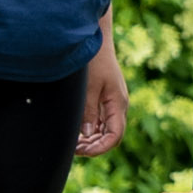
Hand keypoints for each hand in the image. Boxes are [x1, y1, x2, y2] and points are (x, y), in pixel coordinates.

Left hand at [74, 40, 128, 157]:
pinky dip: (92, 129)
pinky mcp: (106, 97)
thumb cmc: (94, 61)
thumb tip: (87, 135)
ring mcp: (113, 101)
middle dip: (94, 146)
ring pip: (106, 129)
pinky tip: (78, 131)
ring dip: (92, 139)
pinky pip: (102, 120)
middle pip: (111, 136)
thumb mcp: (89, 87)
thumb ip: (88, 112)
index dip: (100, 148)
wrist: (97, 40)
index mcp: (118, 104)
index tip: (81, 152)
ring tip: (74, 143)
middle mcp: (118, 105)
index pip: (115, 136)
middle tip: (73, 150)